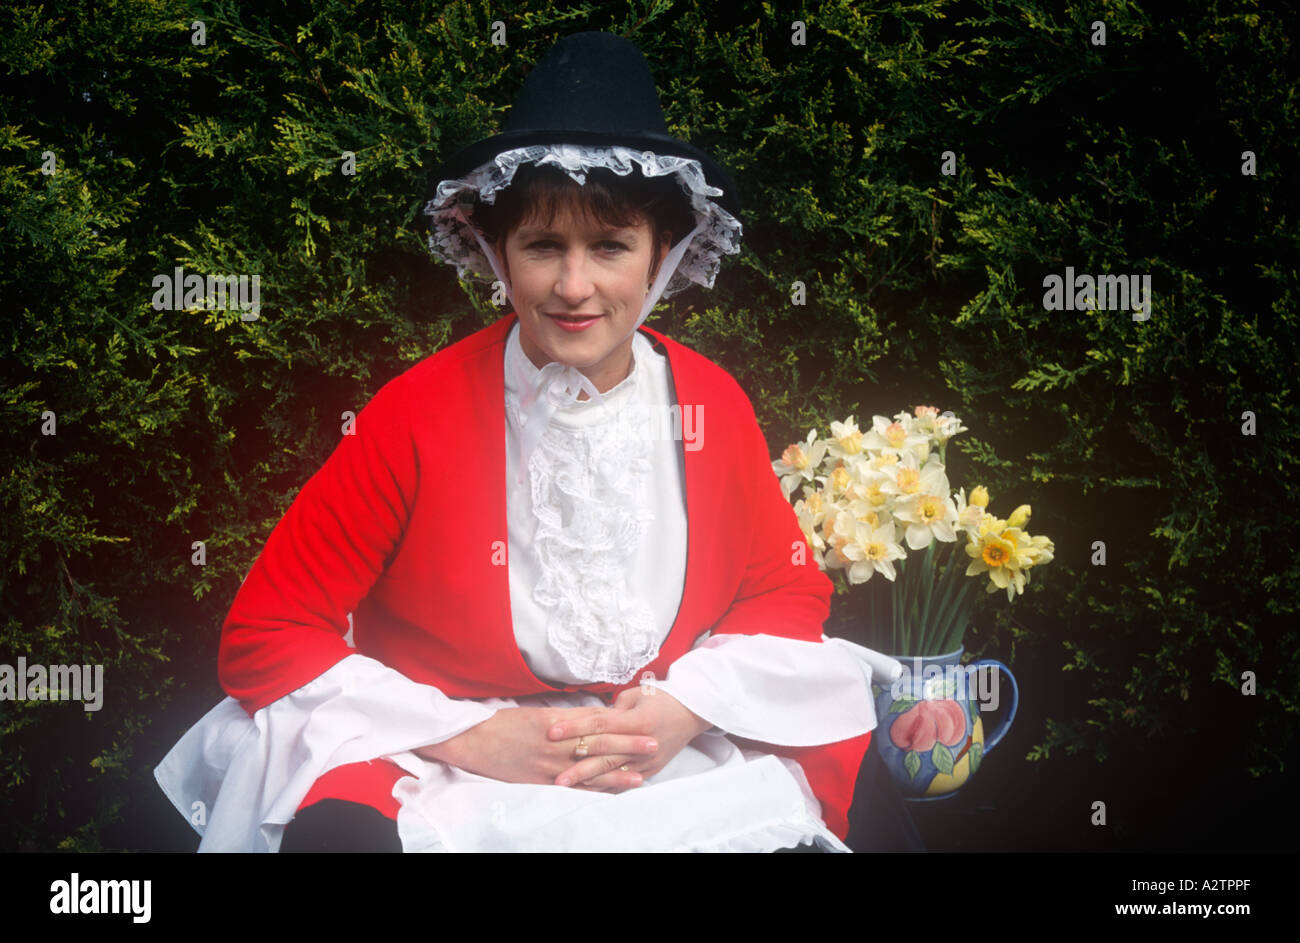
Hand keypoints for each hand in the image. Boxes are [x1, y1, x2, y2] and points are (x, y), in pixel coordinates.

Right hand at [412, 706, 659, 789]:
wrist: (471, 741)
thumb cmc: (502, 724)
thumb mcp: (535, 713)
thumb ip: (563, 718)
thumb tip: (590, 718)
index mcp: (555, 722)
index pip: (594, 723)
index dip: (621, 725)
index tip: (642, 722)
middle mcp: (555, 744)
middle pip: (599, 745)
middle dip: (628, 746)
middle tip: (654, 744)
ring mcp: (548, 766)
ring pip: (589, 771)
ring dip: (617, 774)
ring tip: (641, 776)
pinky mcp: (539, 783)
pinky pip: (571, 789)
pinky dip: (592, 791)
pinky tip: (608, 794)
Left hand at [547, 687, 712, 790]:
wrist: (692, 714)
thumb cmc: (663, 699)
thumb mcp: (637, 695)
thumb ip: (612, 710)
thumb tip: (589, 720)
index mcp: (638, 721)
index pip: (600, 725)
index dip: (575, 728)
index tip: (552, 732)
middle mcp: (642, 743)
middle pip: (604, 754)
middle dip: (577, 764)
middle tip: (554, 773)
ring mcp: (647, 760)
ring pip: (612, 772)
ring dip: (587, 780)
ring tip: (565, 785)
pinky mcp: (650, 770)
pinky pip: (624, 780)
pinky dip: (605, 785)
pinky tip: (586, 791)